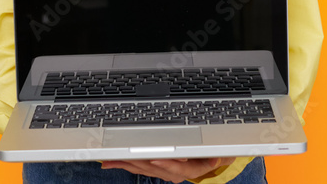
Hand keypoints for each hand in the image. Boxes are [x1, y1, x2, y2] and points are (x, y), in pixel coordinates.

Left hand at [101, 157, 234, 182]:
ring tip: (109, 159)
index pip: (176, 168)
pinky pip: (137, 168)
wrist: (212, 158)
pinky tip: (111, 162)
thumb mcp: (217, 153)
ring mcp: (163, 172)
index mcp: (188, 170)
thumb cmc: (212, 153)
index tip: (154, 158)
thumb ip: (214, 157)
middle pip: (152, 168)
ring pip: (141, 168)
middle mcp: (173, 173)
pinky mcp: (155, 168)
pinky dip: (124, 163)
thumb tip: (214, 159)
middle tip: (121, 154)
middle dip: (135, 160)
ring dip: (124, 163)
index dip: (165, 164)